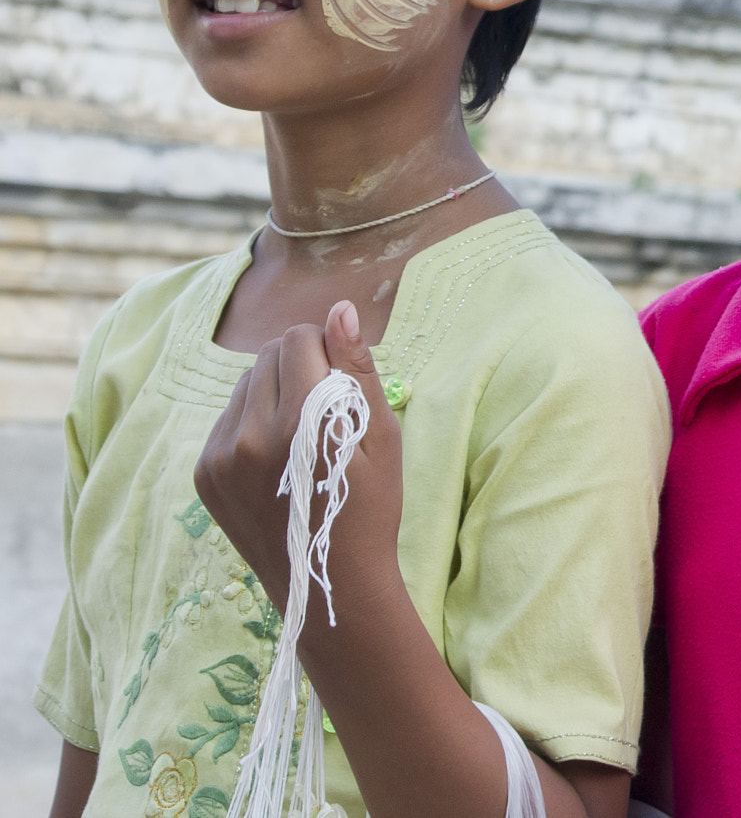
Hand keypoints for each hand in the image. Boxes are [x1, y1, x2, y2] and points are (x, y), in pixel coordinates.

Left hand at [194, 301, 405, 618]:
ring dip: (274, 394)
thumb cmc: (372, 507)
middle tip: (325, 415)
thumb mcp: (381, 436)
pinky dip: (252, 425)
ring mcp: (219, 457)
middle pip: (269, 356)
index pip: (298, 339)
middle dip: (300, 368)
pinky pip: (227, 419)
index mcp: (298, 423)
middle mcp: (248, 435)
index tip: (344, 388)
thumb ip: (356, 369)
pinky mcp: (204, 474)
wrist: (331, 585)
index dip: (328, 352)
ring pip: (245, 385)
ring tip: (301, 439)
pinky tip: (277, 459)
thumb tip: (340, 310)